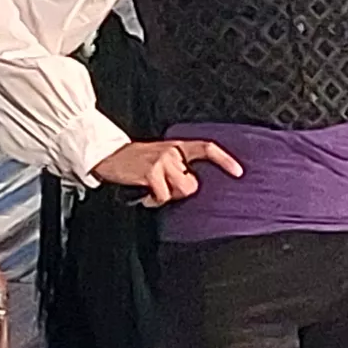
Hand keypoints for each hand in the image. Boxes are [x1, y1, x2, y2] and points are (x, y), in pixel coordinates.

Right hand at [95, 135, 244, 205]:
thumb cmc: (135, 162)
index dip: (224, 160)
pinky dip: (152, 200)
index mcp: (177, 147)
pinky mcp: (151, 172)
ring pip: (181, 190)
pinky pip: (162, 196)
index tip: (239, 172)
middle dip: (180, 192)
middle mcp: (172, 151)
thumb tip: (192, 185)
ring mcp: (162, 160)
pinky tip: (143, 193)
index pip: (207, 148)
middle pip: (193, 184)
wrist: (108, 156)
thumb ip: (178, 167)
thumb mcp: (160, 158)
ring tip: (152, 190)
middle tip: (163, 189)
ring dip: (166, 196)